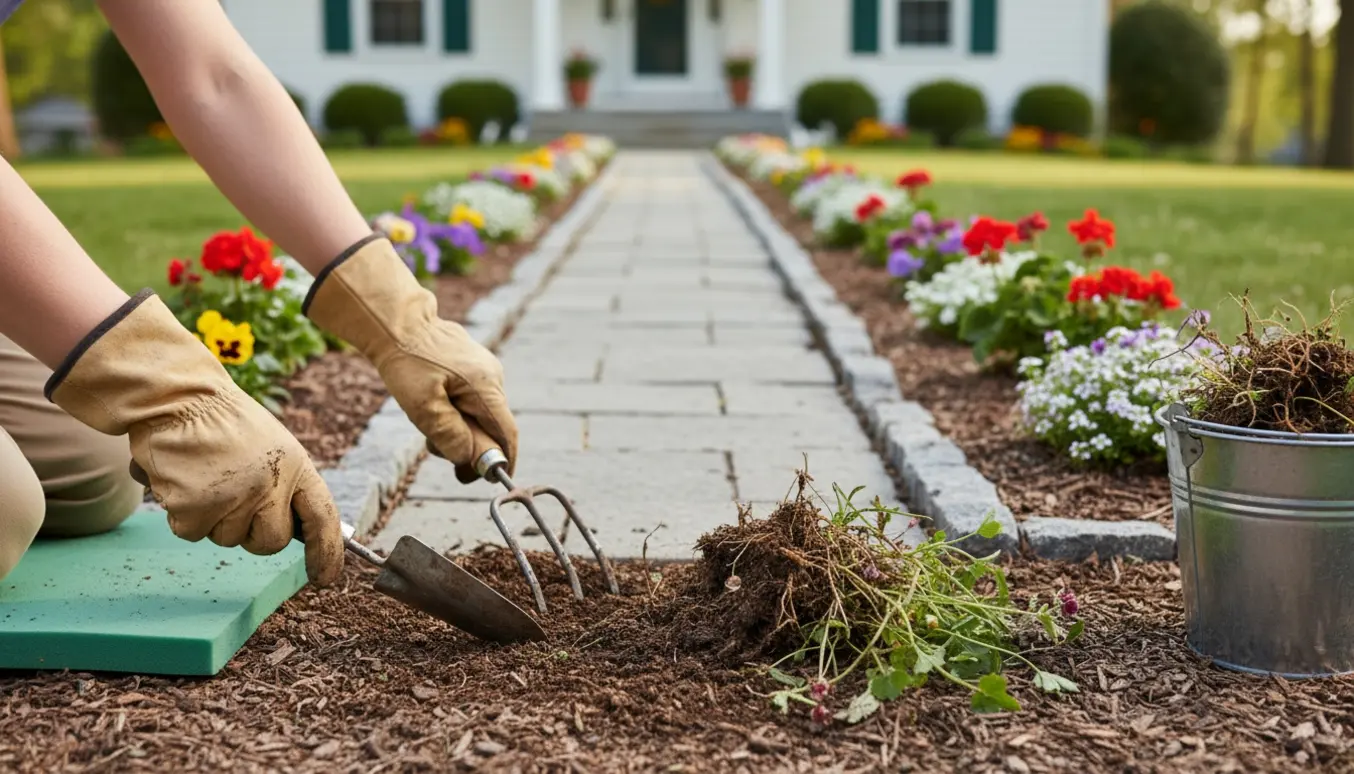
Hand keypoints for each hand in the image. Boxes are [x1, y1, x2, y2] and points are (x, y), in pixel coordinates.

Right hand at [46, 291, 344, 584]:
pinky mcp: (196, 509)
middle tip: (231, 498)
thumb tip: (291, 528)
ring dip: (213, 518)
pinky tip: (182, 480)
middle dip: (251, 532)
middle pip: (270, 542)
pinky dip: (183, 514)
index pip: (323, 517)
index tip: (325, 577)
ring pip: (227, 539)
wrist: (176, 398)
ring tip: (205, 476)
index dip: (328, 551)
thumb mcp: (272, 446)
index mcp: (296, 466)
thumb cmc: (221, 421)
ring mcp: (234, 499)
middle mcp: (271, 486)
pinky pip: (193, 533)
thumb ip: (284, 484)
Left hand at [303, 235, 518, 481]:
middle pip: (491, 426)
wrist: (395, 320)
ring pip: (479, 413)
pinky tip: (430, 403)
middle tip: (436, 449)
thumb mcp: (423, 407)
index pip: (508, 433)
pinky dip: (454, 411)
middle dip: (469, 445)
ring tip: (424, 420)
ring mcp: (483, 368)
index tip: (493, 480)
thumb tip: (471, 459)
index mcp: (486, 387)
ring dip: (457, 427)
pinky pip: (470, 398)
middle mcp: (492, 376)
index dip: (504, 461)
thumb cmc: (407, 362)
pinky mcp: (471, 364)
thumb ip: (451, 436)